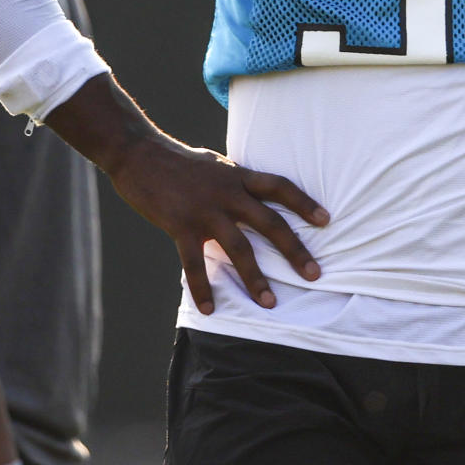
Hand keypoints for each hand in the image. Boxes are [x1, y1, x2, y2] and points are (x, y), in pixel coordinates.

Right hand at [106, 135, 329, 313]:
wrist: (138, 154)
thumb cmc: (177, 161)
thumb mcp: (214, 165)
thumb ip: (234, 182)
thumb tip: (252, 195)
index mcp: (238, 176)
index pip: (280, 187)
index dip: (304, 203)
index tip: (326, 220)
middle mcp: (227, 193)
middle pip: (270, 222)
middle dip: (294, 250)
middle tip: (314, 274)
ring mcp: (205, 211)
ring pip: (239, 248)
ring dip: (256, 278)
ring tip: (269, 302)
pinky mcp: (180, 226)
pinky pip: (194, 264)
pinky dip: (203, 289)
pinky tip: (210, 309)